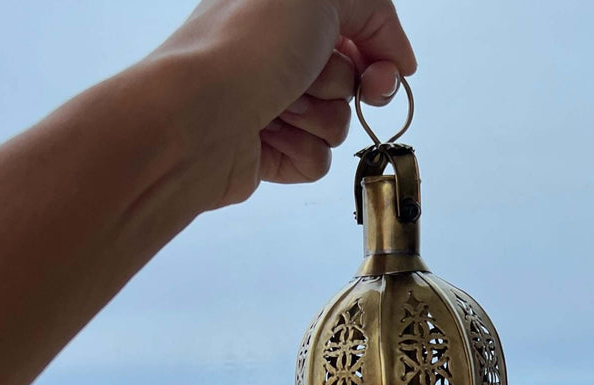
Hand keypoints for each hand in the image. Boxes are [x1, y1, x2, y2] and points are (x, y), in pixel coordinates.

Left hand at [151, 0, 416, 208]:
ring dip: (319, 118)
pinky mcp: (267, 151)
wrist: (198, 117)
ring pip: (337, 123)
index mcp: (286, 9)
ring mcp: (272, 103)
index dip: (383, 50)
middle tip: (316, 81)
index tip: (387, 70)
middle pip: (353, 79)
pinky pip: (316, 160)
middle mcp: (278, 52)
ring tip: (279, 106)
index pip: (361, 29)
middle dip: (347, 85)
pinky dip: (301, 152)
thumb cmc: (247, 45)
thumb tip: (395, 55)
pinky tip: (268, 136)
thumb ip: (372, 7)